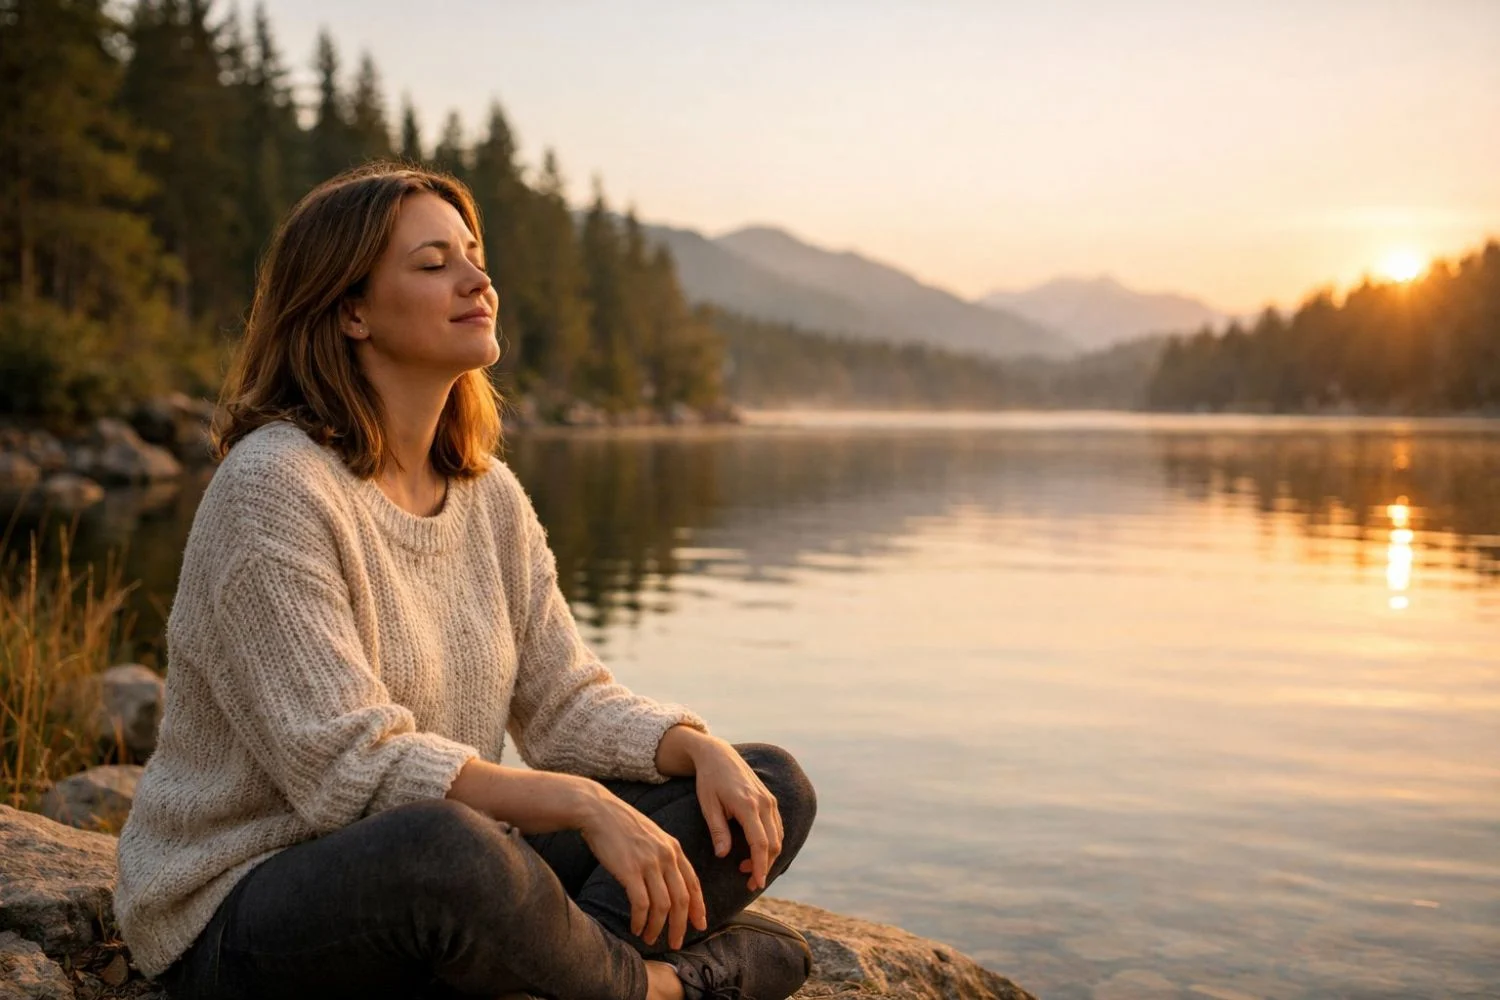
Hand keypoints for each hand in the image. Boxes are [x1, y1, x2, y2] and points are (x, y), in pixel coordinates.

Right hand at [577, 789, 707, 949]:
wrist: (598, 811)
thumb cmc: (621, 825)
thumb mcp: (652, 836)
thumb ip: (664, 855)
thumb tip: (669, 882)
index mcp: (674, 848)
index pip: (693, 884)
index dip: (698, 907)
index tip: (700, 924)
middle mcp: (666, 856)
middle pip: (681, 899)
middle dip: (681, 925)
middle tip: (677, 942)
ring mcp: (649, 863)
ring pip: (663, 906)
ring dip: (657, 927)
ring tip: (651, 938)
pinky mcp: (630, 871)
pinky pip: (641, 904)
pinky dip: (640, 921)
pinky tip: (636, 928)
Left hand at [692, 739, 783, 891]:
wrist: (718, 754)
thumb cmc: (709, 780)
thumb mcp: (708, 805)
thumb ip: (718, 830)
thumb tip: (723, 855)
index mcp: (747, 805)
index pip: (760, 843)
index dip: (760, 866)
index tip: (756, 884)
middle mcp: (764, 802)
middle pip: (773, 843)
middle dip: (765, 866)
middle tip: (748, 882)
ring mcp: (770, 800)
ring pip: (778, 836)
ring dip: (768, 856)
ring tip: (747, 867)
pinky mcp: (770, 799)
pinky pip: (777, 827)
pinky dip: (770, 843)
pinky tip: (755, 851)